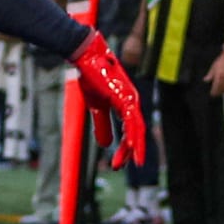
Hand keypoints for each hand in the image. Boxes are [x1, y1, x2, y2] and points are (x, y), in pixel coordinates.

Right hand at [73, 30, 146, 166]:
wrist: (86, 58)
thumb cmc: (91, 77)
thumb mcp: (95, 107)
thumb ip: (102, 125)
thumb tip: (105, 145)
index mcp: (127, 104)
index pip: (130, 130)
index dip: (126, 147)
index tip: (118, 163)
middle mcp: (132, 102)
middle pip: (137, 131)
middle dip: (134, 151)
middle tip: (129, 166)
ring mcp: (130, 99)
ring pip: (136, 128)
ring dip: (134, 147)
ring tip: (132, 163)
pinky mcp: (124, 97)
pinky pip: (130, 120)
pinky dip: (131, 134)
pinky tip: (130, 147)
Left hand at [204, 49, 223, 96]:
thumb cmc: (221, 60)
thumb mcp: (214, 67)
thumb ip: (210, 75)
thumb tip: (205, 80)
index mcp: (219, 76)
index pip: (216, 87)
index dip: (214, 91)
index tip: (212, 94)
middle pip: (221, 89)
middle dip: (218, 92)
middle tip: (215, 95)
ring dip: (223, 91)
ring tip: (220, 92)